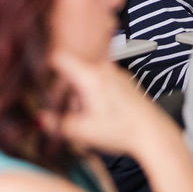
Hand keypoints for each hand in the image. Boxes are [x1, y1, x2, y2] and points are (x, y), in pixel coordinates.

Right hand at [43, 51, 166, 156]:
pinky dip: (96, 92)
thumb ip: (56, 124)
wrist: (153, 134)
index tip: (42, 80)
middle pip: (73, 69)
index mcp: (90, 76)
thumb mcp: (82, 132)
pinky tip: (102, 113)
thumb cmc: (122, 132)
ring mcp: (116, 73)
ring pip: (88, 75)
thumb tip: (40, 119)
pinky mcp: (125, 81)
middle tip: (65, 108)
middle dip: (64, 87)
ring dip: (81, 91)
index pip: (59, 57)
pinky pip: (102, 80)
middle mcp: (103, 68)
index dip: (46, 67)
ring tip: (86, 114)